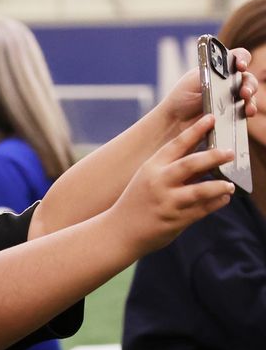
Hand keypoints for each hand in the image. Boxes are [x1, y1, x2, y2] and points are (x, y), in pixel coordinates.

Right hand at [114, 113, 235, 253]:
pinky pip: (202, 210)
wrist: (119, 232)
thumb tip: (203, 157)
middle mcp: (158, 183)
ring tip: (230, 184)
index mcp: (151, 168)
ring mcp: (167, 202)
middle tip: (230, 152)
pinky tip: (223, 198)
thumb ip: (172, 169)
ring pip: (201, 190)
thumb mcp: (147, 179)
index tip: (211, 118)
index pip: (176, 144)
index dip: (195, 130)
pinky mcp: (176, 220)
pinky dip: (216, 203)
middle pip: (191, 164)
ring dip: (219, 185)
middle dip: (214, 156)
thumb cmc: (136, 202)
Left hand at [158, 47, 258, 125]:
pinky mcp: (233, 113)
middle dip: (249, 84)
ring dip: (251, 99)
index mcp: (220, 69)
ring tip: (247, 106)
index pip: (237, 57)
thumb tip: (224, 73)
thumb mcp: (193, 81)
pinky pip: (245, 111)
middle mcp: (229, 82)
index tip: (240, 66)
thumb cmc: (181, 97)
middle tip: (244, 92)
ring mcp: (233, 98)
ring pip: (250, 95)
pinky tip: (246, 113)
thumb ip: (209, 73)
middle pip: (248, 78)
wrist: (174, 120)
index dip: (242, 59)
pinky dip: (248, 111)